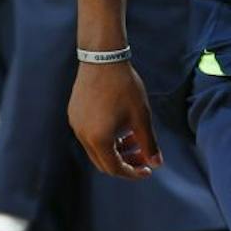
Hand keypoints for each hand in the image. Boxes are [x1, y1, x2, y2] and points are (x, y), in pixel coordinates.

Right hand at [68, 61, 161, 178]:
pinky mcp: (73, 114)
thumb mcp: (141, 116)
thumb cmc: (124, 87)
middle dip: (125, 162)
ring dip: (115, 149)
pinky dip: (105, 137)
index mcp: (98, 139)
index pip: (115, 169)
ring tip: (133, 138)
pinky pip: (89, 135)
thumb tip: (156, 163)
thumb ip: (148, 143)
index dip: (133, 172)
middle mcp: (82, 136)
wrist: (103, 58)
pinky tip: (119, 126)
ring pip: (96, 148)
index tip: (147, 169)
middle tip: (143, 155)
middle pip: (103, 162)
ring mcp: (75, 125)